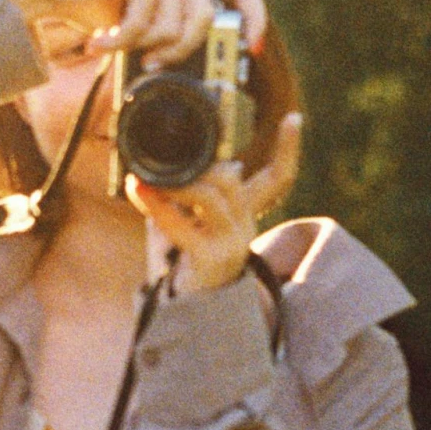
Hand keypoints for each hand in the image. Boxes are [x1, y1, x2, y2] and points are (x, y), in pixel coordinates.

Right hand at [9, 0, 266, 68]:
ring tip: (113, 40)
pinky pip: (145, 28)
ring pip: (176, 28)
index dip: (254, 17)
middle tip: (150, 63)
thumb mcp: (144, 22)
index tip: (254, 49)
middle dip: (178, 51)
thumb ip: (174, 29)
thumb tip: (210, 67)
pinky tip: (99, 39)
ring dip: (141, 46)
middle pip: (206, 19)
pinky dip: (119, 43)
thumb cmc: (93, 8)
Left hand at [129, 113, 303, 292]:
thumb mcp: (187, 217)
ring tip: (147, 176)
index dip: (289, 149)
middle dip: (206, 163)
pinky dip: (154, 204)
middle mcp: (244, 227)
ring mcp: (231, 243)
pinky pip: (180, 223)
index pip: (280, 178)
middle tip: (173, 154)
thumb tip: (172, 161)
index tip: (294, 118)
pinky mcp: (209, 259)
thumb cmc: (181, 261)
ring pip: (212, 195)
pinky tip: (136, 188)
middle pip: (236, 180)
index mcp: (244, 214)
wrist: (182, 311)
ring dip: (177, 181)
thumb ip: (186, 191)